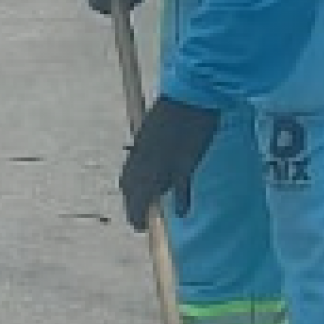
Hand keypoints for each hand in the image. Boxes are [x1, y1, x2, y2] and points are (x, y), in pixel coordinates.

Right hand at [119, 97, 218, 229]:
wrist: (192, 95)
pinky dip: (136, 175)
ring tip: (142, 200)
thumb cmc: (195, 131)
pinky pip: (133, 164)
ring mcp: (139, 148)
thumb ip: (181, 190)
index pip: (136, 202)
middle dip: (133, 206)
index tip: (142, 228)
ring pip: (129, 176)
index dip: (138, 218)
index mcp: (149, 169)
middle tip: (142, 218)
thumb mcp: (190, 164)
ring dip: (133, 191)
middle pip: (129, 190)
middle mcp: (138, 161)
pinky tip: (145, 177)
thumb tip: (179, 213)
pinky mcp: (143, 138)